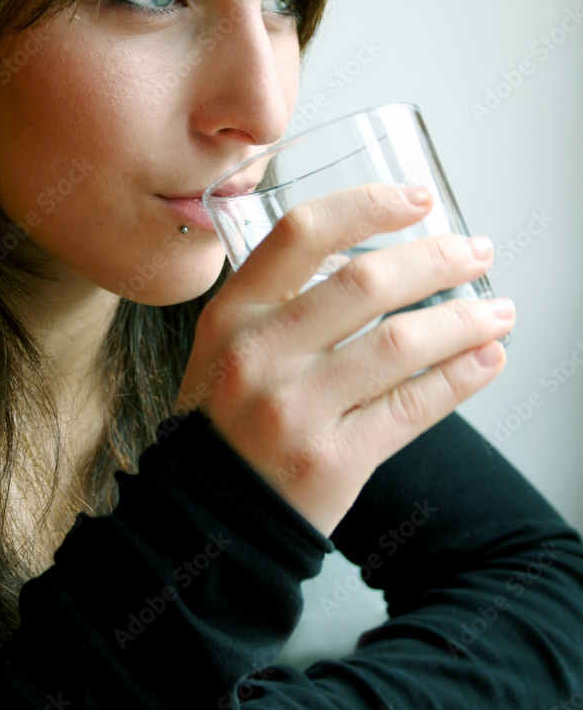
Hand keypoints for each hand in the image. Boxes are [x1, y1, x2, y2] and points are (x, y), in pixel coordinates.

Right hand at [176, 184, 514, 536]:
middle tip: (475, 253)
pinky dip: (460, 377)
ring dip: (463, 319)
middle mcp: (260, 353)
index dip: (368, 205)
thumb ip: (286, 298)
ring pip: (399, 343)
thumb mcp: (230, 345)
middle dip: (437, 260)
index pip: (302, 233)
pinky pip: (412, 406)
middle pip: (365, 283)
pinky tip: (486, 359)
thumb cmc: (230, 417)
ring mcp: (294, 409)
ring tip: (498, 311)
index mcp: (234, 313)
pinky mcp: (331, 460)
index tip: (419, 198)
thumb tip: (384, 261)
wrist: (213, 511)